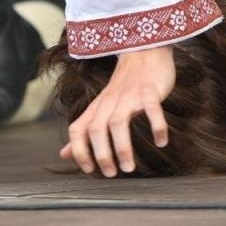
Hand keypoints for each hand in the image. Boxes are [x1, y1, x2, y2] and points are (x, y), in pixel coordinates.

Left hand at [60, 45, 175, 176]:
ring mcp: (129, 96)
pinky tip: (161, 142)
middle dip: (101, 154)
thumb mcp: (100, 108)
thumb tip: (64, 154)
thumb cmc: (123, 87)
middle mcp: (110, 102)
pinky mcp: (149, 90)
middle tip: (111, 173)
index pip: (78, 129)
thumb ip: (84, 131)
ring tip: (128, 167)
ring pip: (119, 122)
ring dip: (122, 147)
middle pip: (97, 129)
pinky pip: (152, 109)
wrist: (143, 52)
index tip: (89, 170)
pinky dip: (156, 126)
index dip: (79, 150)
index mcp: (97, 108)